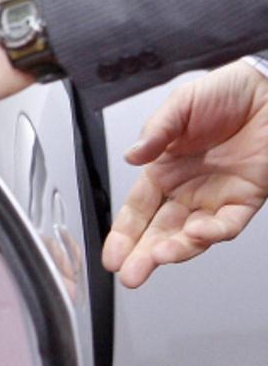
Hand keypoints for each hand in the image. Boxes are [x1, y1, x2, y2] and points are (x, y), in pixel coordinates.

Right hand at [101, 60, 267, 287]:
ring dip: (176, 249)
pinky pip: (229, 223)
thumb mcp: (177, 107)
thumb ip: (155, 133)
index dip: (123, 234)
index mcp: (164, 169)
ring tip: (159, 257)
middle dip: (143, 255)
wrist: (267, 90)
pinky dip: (214, 232)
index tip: (112, 255)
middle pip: (160, 231)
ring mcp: (216, 197)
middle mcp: (187, 190)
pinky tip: (197, 233)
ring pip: (192, 234)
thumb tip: (131, 156)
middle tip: (130, 274)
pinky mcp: (246, 198)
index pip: (138, 210)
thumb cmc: (223, 93)